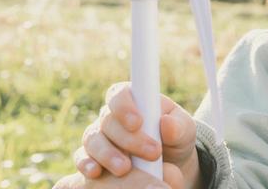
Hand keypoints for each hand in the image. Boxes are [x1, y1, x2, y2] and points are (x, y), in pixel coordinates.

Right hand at [72, 83, 199, 187]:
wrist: (171, 164)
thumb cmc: (175, 138)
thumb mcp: (184, 129)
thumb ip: (178, 125)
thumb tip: (167, 124)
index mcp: (132, 100)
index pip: (119, 94)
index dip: (124, 106)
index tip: (138, 122)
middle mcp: (111, 116)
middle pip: (107, 121)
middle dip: (127, 138)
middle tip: (152, 153)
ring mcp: (99, 137)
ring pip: (93, 140)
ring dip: (108, 154)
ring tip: (125, 169)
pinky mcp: (93, 158)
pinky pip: (82, 158)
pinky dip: (87, 164)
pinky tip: (95, 172)